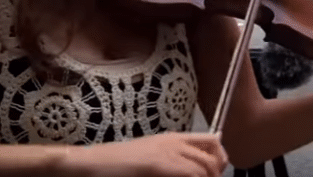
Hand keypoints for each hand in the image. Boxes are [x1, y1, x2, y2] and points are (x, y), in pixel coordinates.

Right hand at [70, 132, 228, 176]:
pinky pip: (191, 174)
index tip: (217, 171)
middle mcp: (175, 143)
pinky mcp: (160, 165)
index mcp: (174, 138)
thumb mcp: (152, 154)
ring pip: (205, 168)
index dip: (220, 157)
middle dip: (216, 173)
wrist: (92, 163)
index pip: (213, 140)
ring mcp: (168, 154)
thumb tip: (196, 162)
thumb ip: (174, 156)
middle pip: (214, 156)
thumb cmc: (118, 163)